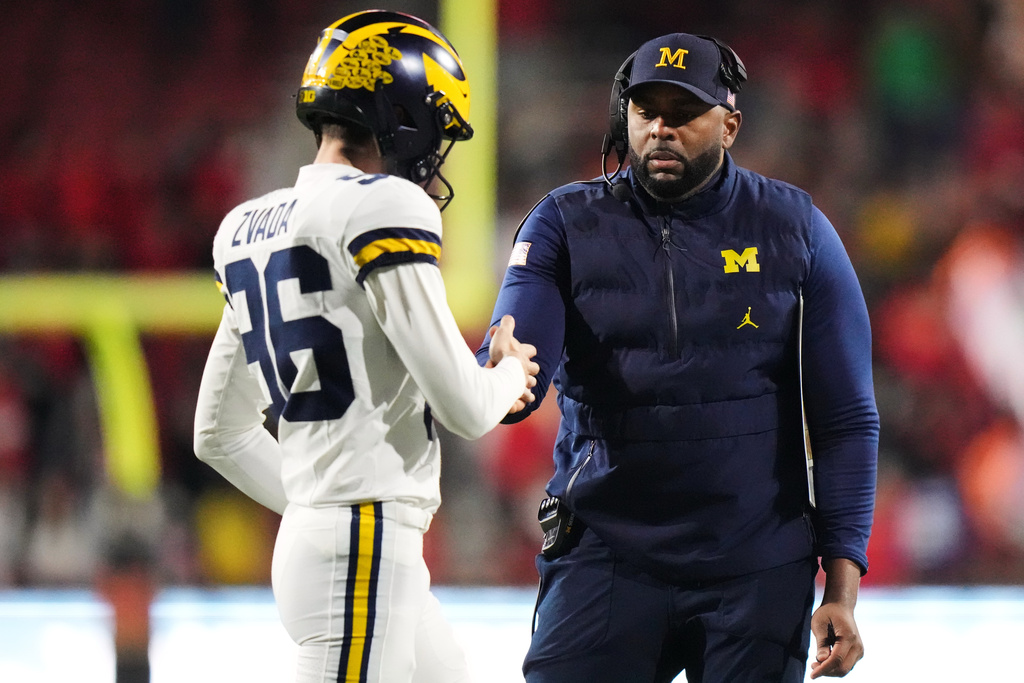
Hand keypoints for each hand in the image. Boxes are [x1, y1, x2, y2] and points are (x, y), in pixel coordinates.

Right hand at [487, 315, 538, 412]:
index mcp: (523, 354)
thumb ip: (506, 325)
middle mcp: (527, 368)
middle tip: (525, 371)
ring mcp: (524, 381)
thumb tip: (508, 316)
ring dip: (528, 385)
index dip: (529, 350)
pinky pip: (525, 398)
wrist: (505, 371)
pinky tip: (523, 402)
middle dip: (531, 370)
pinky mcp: (520, 393)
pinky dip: (524, 400)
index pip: (531, 350)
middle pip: (535, 369)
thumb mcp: (503, 334)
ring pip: (531, 383)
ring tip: (524, 387)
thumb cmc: (504, 353)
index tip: (527, 351)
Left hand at [810, 559, 863, 677]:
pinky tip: (824, 661)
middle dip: (827, 672)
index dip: (823, 669)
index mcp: (848, 637)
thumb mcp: (819, 623)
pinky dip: (835, 667)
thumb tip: (821, 660)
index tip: (812, 675)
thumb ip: (821, 642)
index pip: (836, 660)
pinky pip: (847, 665)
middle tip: (812, 667)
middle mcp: (858, 646)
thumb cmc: (828, 613)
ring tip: (816, 664)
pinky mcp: (858, 653)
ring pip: (846, 669)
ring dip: (830, 670)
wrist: (841, 606)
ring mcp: (860, 650)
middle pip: (843, 668)